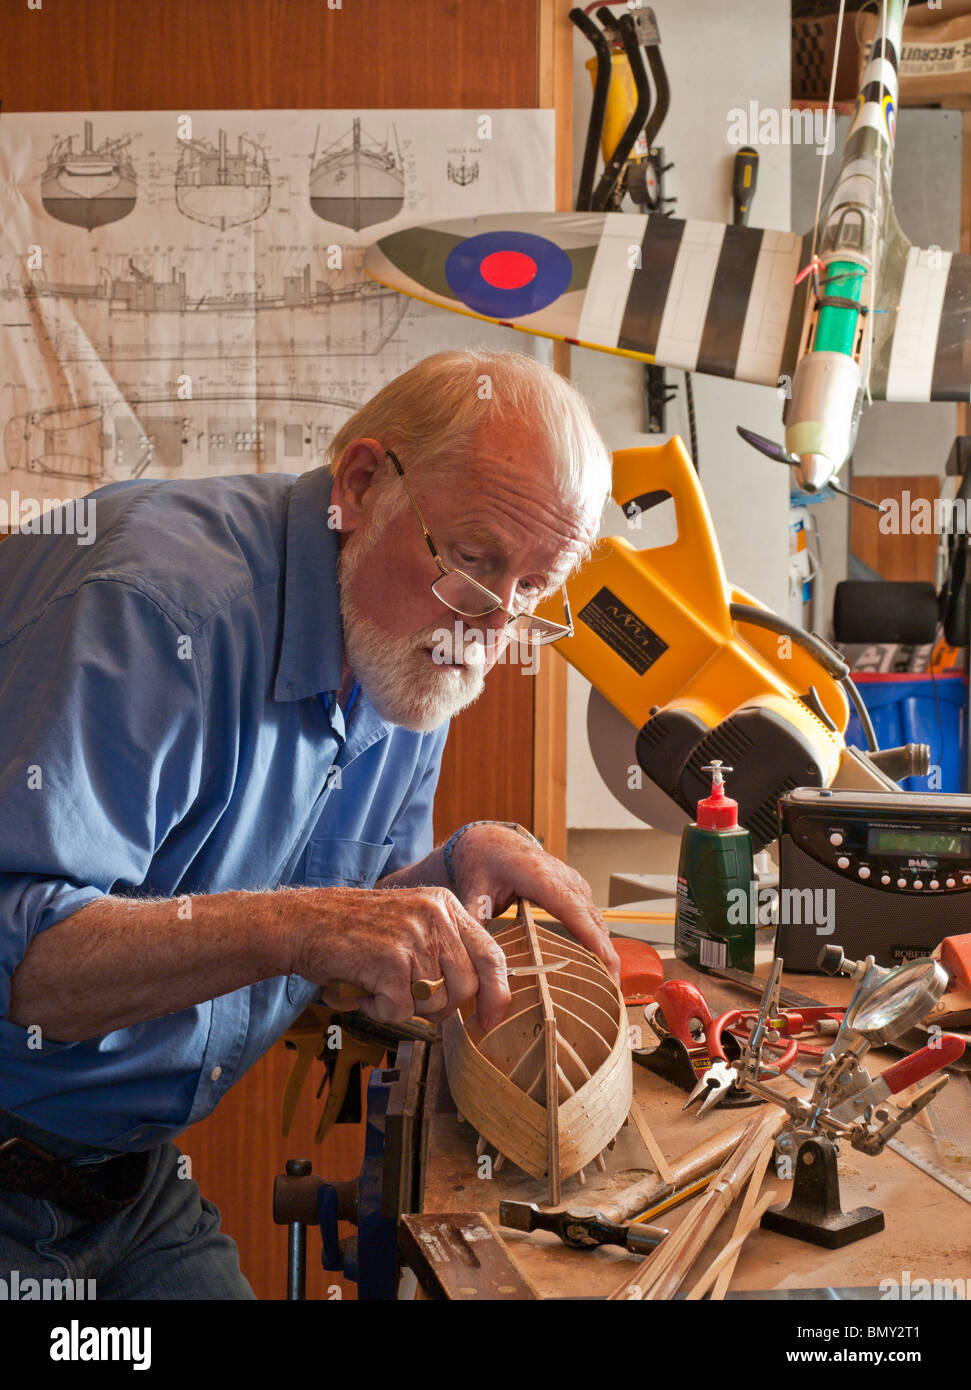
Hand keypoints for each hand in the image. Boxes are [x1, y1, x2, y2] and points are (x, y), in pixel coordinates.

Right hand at [290, 885, 510, 1028]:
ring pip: (435, 1001)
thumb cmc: (354, 933)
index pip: (490, 953)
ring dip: (405, 1007)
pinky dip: (380, 1011)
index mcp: (444, 905)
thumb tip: (481, 998)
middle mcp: (434, 915)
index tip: (491, 1019)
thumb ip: (445, 950)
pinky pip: (401, 1010)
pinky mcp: (390, 959)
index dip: (497, 991)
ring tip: (379, 985)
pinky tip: (364, 989)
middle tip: (407, 998)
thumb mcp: (409, 925)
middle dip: (440, 1006)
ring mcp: (413, 935)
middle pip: (466, 986)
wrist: (302, 923)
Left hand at [451, 826, 620, 979]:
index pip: (575, 911)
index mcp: (541, 877)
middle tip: (612, 991)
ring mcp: (572, 882)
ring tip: (607, 986)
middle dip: (606, 955)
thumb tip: (473, 960)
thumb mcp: (472, 893)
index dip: (594, 940)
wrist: (489, 840)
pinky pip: (591, 916)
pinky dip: (597, 939)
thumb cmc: (482, 861)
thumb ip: (474, 926)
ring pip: (596, 919)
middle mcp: (564, 877)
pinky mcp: (574, 888)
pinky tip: (594, 965)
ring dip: (604, 950)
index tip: (608, 966)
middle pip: (593, 920)